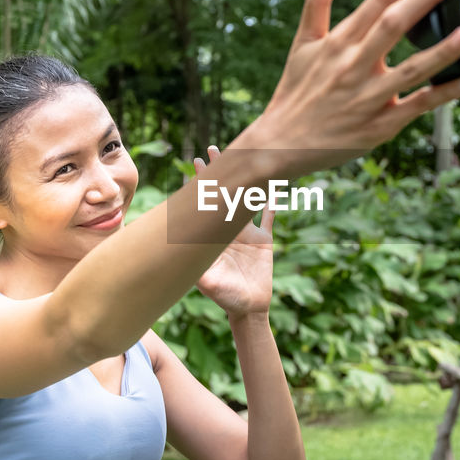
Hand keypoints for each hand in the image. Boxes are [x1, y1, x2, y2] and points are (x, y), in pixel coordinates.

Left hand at [192, 146, 275, 317]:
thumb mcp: (211, 285)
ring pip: (246, 200)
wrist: (248, 308)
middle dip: (220, 172)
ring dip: (246, 180)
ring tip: (244, 158)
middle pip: (224, 194)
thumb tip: (184, 260)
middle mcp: (228, 231)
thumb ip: (200, 272)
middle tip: (213, 150)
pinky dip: (273, 202)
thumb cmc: (227, 298)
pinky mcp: (264, 241)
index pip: (206, 202)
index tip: (197, 163)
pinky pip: (269, 217)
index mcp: (213, 236)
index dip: (202, 183)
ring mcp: (247, 234)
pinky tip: (276, 184)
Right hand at [237, 0, 459, 178]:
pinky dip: (443, 95)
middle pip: (396, 22)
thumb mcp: (304, 42)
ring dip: (441, 50)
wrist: (280, 143)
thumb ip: (317, 0)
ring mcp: (369, 97)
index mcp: (340, 41)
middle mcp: (355, 65)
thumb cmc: (296, 91)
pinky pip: (417, 108)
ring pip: (410, 69)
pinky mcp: (380, 126)